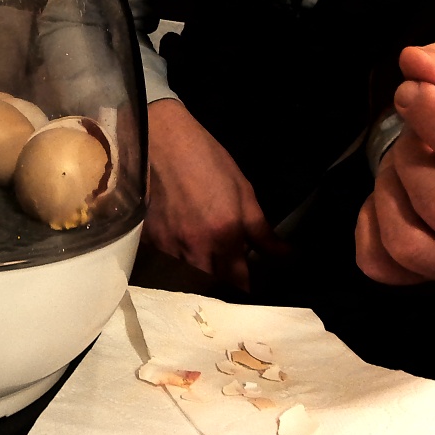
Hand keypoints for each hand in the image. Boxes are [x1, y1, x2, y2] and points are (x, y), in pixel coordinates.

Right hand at [145, 98, 286, 289]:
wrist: (161, 140)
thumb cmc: (207, 161)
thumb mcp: (244, 192)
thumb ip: (263, 231)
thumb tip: (288, 257)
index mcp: (225, 237)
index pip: (238, 285)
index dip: (246, 294)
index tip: (251, 294)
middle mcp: (195, 248)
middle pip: (210, 288)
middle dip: (221, 290)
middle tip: (228, 283)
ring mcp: (167, 246)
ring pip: (185, 279)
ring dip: (197, 279)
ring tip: (205, 270)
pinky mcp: (146, 240)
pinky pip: (164, 263)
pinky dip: (174, 263)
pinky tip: (180, 251)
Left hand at [356, 42, 434, 283]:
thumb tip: (416, 62)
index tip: (411, 93)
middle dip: (411, 161)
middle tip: (410, 141)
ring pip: (410, 242)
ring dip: (389, 195)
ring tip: (399, 172)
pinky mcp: (418, 275)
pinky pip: (379, 263)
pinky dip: (368, 225)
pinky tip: (384, 203)